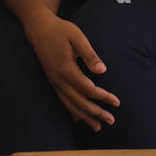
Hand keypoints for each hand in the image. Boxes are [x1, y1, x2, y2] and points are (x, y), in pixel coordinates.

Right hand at [23, 11, 119, 131]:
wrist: (39, 28)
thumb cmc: (60, 30)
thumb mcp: (77, 37)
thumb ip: (90, 55)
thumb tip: (102, 71)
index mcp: (66, 68)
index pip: (87, 89)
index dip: (103, 97)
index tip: (116, 102)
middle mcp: (58, 79)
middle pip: (79, 102)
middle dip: (96, 113)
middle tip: (112, 120)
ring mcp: (54, 82)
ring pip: (70, 105)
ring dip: (85, 117)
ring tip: (98, 127)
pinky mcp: (53, 81)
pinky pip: (63, 101)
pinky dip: (72, 112)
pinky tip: (80, 119)